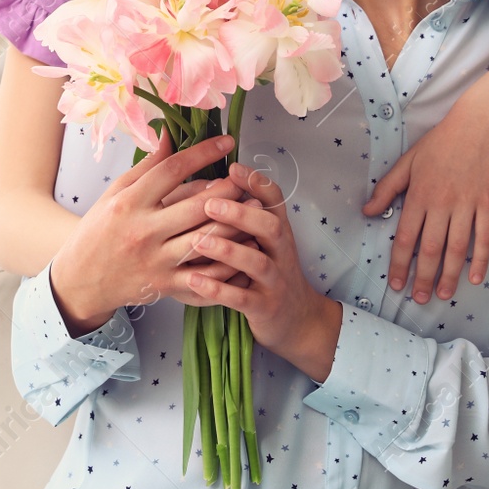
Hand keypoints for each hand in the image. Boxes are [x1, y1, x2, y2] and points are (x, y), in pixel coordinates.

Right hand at [49, 131, 261, 334]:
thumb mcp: (115, 193)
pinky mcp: (165, 286)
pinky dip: (228, 264)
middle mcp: (144, 230)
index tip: (227, 142)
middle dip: (228, 190)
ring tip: (255, 210)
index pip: (172, 170)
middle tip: (247, 178)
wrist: (81, 279)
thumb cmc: (99, 231)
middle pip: (196, 205)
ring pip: (206, 240)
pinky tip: (244, 249)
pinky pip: (204, 276)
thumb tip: (169, 133)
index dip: (203, 153)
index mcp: (130, 202)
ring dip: (235, 225)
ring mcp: (156, 260)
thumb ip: (147, 166)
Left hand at [180, 160, 333, 376]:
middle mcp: (281, 253)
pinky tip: (193, 279)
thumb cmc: (268, 272)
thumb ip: (244, 217)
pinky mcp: (264, 308)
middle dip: (241, 214)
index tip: (232, 168)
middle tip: (210, 203)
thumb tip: (210, 184)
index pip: (275, 201)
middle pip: (271, 227)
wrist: (296, 320)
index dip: (257, 183)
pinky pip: (242, 298)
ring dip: (228, 250)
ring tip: (197, 241)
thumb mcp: (263, 242)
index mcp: (278, 232)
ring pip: (257, 263)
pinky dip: (218, 288)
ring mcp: (275, 281)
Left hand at [360, 100, 488, 302]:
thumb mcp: (407, 162)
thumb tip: (367, 212)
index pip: (405, 238)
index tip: (396, 284)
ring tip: (444, 294)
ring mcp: (467, 205)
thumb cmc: (440, 143)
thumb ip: (387, 188)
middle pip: (431, 249)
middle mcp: (442, 204)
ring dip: (450, 275)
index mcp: (419, 195)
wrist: (478, 125)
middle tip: (419, 299)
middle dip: (424, 278)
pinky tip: (475, 278)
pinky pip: (484, 238)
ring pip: (457, 248)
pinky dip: (480, 259)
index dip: (400, 264)